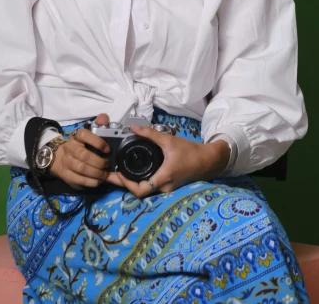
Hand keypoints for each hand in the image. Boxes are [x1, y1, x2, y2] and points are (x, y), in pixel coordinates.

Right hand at [50, 113, 110, 190]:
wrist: (58, 157)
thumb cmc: (79, 145)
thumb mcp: (87, 134)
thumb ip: (98, 124)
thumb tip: (103, 118)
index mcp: (76, 136)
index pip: (84, 135)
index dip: (97, 142)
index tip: (108, 149)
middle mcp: (69, 148)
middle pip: (84, 155)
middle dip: (99, 162)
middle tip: (107, 164)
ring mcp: (66, 162)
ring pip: (82, 169)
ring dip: (96, 173)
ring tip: (105, 174)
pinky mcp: (66, 175)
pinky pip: (78, 180)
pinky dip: (90, 182)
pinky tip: (98, 181)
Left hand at [105, 123, 230, 197]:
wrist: (207, 160)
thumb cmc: (190, 152)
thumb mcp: (169, 141)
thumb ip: (150, 134)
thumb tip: (133, 127)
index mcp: (163, 178)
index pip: (140, 190)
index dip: (125, 184)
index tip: (117, 173)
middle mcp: (163, 187)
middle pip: (139, 191)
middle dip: (124, 184)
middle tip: (110, 174)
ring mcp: (166, 188)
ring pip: (145, 189)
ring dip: (131, 183)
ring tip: (119, 172)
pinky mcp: (168, 185)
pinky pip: (151, 186)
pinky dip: (140, 180)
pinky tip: (133, 172)